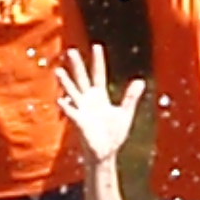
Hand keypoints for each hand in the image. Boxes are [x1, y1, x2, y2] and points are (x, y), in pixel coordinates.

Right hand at [55, 46, 145, 162]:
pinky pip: (72, 112)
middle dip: (77, 65)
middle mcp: (88, 100)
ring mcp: (82, 110)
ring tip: (58, 71)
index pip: (98, 74)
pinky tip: (61, 100)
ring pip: (72, 92)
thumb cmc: (114, 134)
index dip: (98, 60)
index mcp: (100, 96)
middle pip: (82, 78)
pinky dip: (67, 106)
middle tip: (71, 50)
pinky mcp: (79, 122)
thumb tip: (140, 80)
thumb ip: (131, 97)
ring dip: (66, 83)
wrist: (106, 153)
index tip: (97, 46)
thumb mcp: (125, 112)